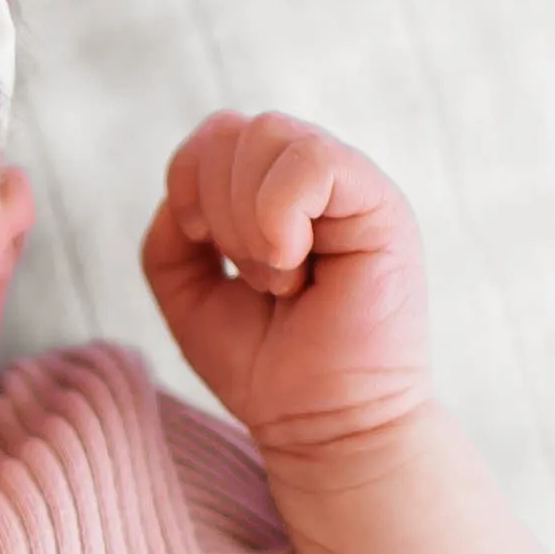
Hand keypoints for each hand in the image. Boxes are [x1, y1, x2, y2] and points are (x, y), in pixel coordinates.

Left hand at [140, 111, 431, 475]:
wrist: (322, 425)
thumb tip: (184, 194)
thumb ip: (172, 233)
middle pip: (234, 128)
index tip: (205, 247)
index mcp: (275, 190)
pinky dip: (278, 214)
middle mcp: (316, 180)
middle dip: (218, 208)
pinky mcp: (382, 207)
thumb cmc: (265, 365)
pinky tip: (293, 266)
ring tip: (279, 278)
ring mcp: (353, 188)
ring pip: (268, 134)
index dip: (188, 183)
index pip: (217, 133)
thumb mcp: (189, 293)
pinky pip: (313, 160)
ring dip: (249, 219)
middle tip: (254, 276)